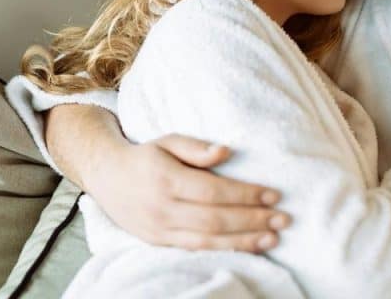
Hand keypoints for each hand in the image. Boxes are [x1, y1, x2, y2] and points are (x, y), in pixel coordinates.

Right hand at [83, 134, 290, 252]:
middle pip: (214, 219)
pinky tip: (247, 247)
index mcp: (165, 178)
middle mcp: (162, 207)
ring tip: (272, 238)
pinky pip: (196, 250)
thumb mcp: (167, 141)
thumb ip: (196, 147)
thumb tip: (227, 151)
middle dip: (252, 220)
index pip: (213, 191)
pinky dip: (224, 250)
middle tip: (283, 219)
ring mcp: (159, 229)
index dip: (245, 194)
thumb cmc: (145, 156)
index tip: (273, 194)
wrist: (107, 177)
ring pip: (207, 240)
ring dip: (244, 241)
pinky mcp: (159, 243)